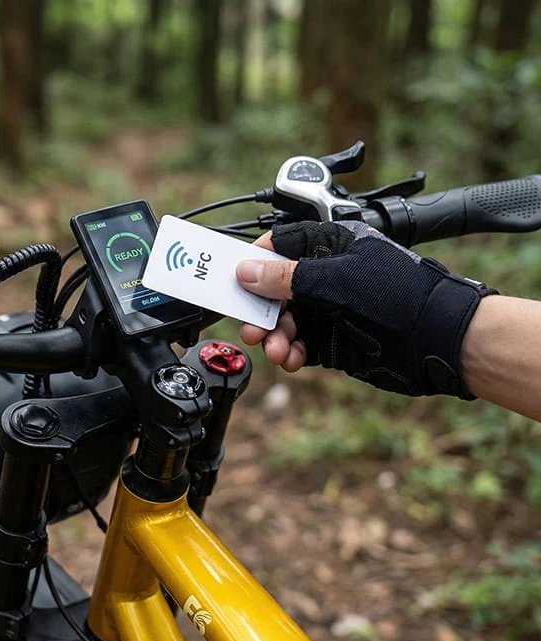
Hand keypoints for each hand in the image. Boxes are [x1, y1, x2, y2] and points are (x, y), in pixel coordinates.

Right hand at [235, 221, 497, 397]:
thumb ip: (289, 276)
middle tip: (253, 329)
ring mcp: (329, 309)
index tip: (236, 283)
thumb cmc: (399, 297)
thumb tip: (247, 271)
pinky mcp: (332, 340)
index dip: (255, 264)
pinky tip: (291, 361)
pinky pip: (299, 345)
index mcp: (331, 246)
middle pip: (275, 290)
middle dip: (262, 311)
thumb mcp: (337, 281)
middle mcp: (327, 276)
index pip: (281, 246)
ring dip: (275, 337)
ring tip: (277, 351)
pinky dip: (290, 354)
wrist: (438, 340)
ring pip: (285, 322)